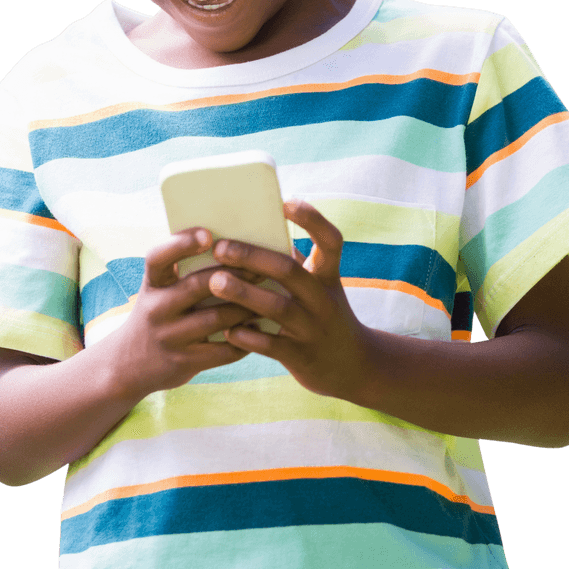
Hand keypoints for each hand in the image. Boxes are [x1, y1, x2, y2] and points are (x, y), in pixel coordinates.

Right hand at [108, 228, 262, 399]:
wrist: (129, 365)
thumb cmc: (158, 313)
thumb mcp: (160, 290)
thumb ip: (184, 270)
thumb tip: (234, 245)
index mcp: (152, 284)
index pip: (158, 258)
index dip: (181, 244)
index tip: (208, 236)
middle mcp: (156, 309)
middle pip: (197, 286)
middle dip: (234, 275)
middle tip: (262, 267)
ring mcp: (169, 337)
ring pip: (216, 318)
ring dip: (246, 307)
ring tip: (270, 296)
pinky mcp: (184, 362)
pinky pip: (222, 351)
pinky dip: (245, 339)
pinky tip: (261, 329)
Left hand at [207, 199, 372, 402]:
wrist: (353, 366)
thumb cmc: (322, 315)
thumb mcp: (319, 286)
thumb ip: (293, 263)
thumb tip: (251, 230)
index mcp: (328, 275)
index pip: (330, 240)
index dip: (311, 219)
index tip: (285, 202)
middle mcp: (324, 299)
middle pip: (290, 271)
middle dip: (253, 256)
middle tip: (221, 247)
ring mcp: (314, 329)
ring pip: (277, 308)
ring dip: (244, 293)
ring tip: (214, 282)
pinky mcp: (302, 357)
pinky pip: (271, 346)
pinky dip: (248, 337)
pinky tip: (226, 330)